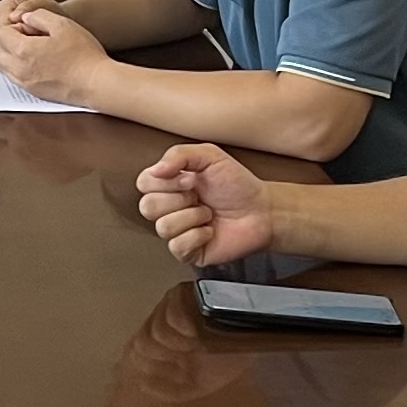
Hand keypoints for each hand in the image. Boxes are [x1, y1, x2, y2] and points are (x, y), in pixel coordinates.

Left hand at [0, 0, 106, 105]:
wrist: (97, 83)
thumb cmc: (84, 55)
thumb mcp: (62, 24)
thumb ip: (38, 16)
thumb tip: (24, 16)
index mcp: (24, 51)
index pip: (0, 32)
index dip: (3, 18)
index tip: (12, 12)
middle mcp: (19, 69)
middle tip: (8, 22)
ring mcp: (24, 82)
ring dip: (1, 48)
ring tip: (14, 37)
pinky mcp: (32, 91)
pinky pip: (9, 74)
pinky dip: (8, 61)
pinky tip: (21, 54)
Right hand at [136, 142, 273, 265]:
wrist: (262, 211)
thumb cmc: (238, 185)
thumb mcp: (210, 156)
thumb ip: (179, 154)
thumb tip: (156, 170)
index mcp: (170, 184)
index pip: (144, 183)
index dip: (165, 182)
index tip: (190, 180)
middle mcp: (170, 208)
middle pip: (147, 207)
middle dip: (178, 199)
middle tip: (199, 196)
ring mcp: (177, 231)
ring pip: (162, 227)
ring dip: (192, 217)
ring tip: (208, 213)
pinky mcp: (187, 252)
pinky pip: (177, 246)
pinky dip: (198, 236)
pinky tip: (210, 230)